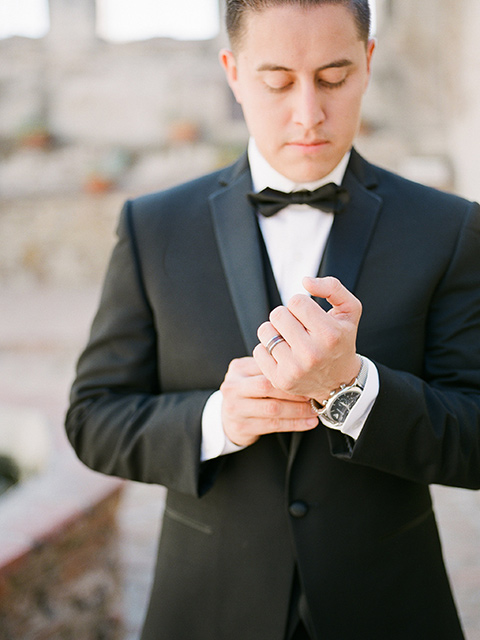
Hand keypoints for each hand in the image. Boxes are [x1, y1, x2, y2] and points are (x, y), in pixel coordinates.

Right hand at [220, 357, 318, 446]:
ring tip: (314, 410)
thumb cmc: (246, 393)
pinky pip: (273, 425)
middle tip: (313, 394)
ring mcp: (235, 408)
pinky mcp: (242, 427)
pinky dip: (294, 424)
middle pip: (268, 387)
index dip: (289, 373)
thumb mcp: (251, 375)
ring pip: (273, 409)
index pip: (266, 368)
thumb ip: (269, 369)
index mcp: (238, 369)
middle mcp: (233, 387)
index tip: (309, 377)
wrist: (225, 418)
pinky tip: (308, 423)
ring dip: (298, 410)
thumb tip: (305, 369)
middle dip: (294, 392)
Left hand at [253, 276, 361, 402]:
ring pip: (265, 331)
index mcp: (329, 334)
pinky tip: (282, 353)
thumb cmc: (341, 341)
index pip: (296, 301)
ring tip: (288, 339)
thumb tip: (305, 281)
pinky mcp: (280, 380)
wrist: (340, 381)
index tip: (308, 316)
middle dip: (286, 316)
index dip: (300, 304)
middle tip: (298, 327)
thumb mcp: (350, 311)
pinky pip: (258, 351)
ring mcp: (295, 369)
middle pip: (278, 314)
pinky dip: (266, 349)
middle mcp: (312, 353)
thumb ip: (333, 288)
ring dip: (274, 331)